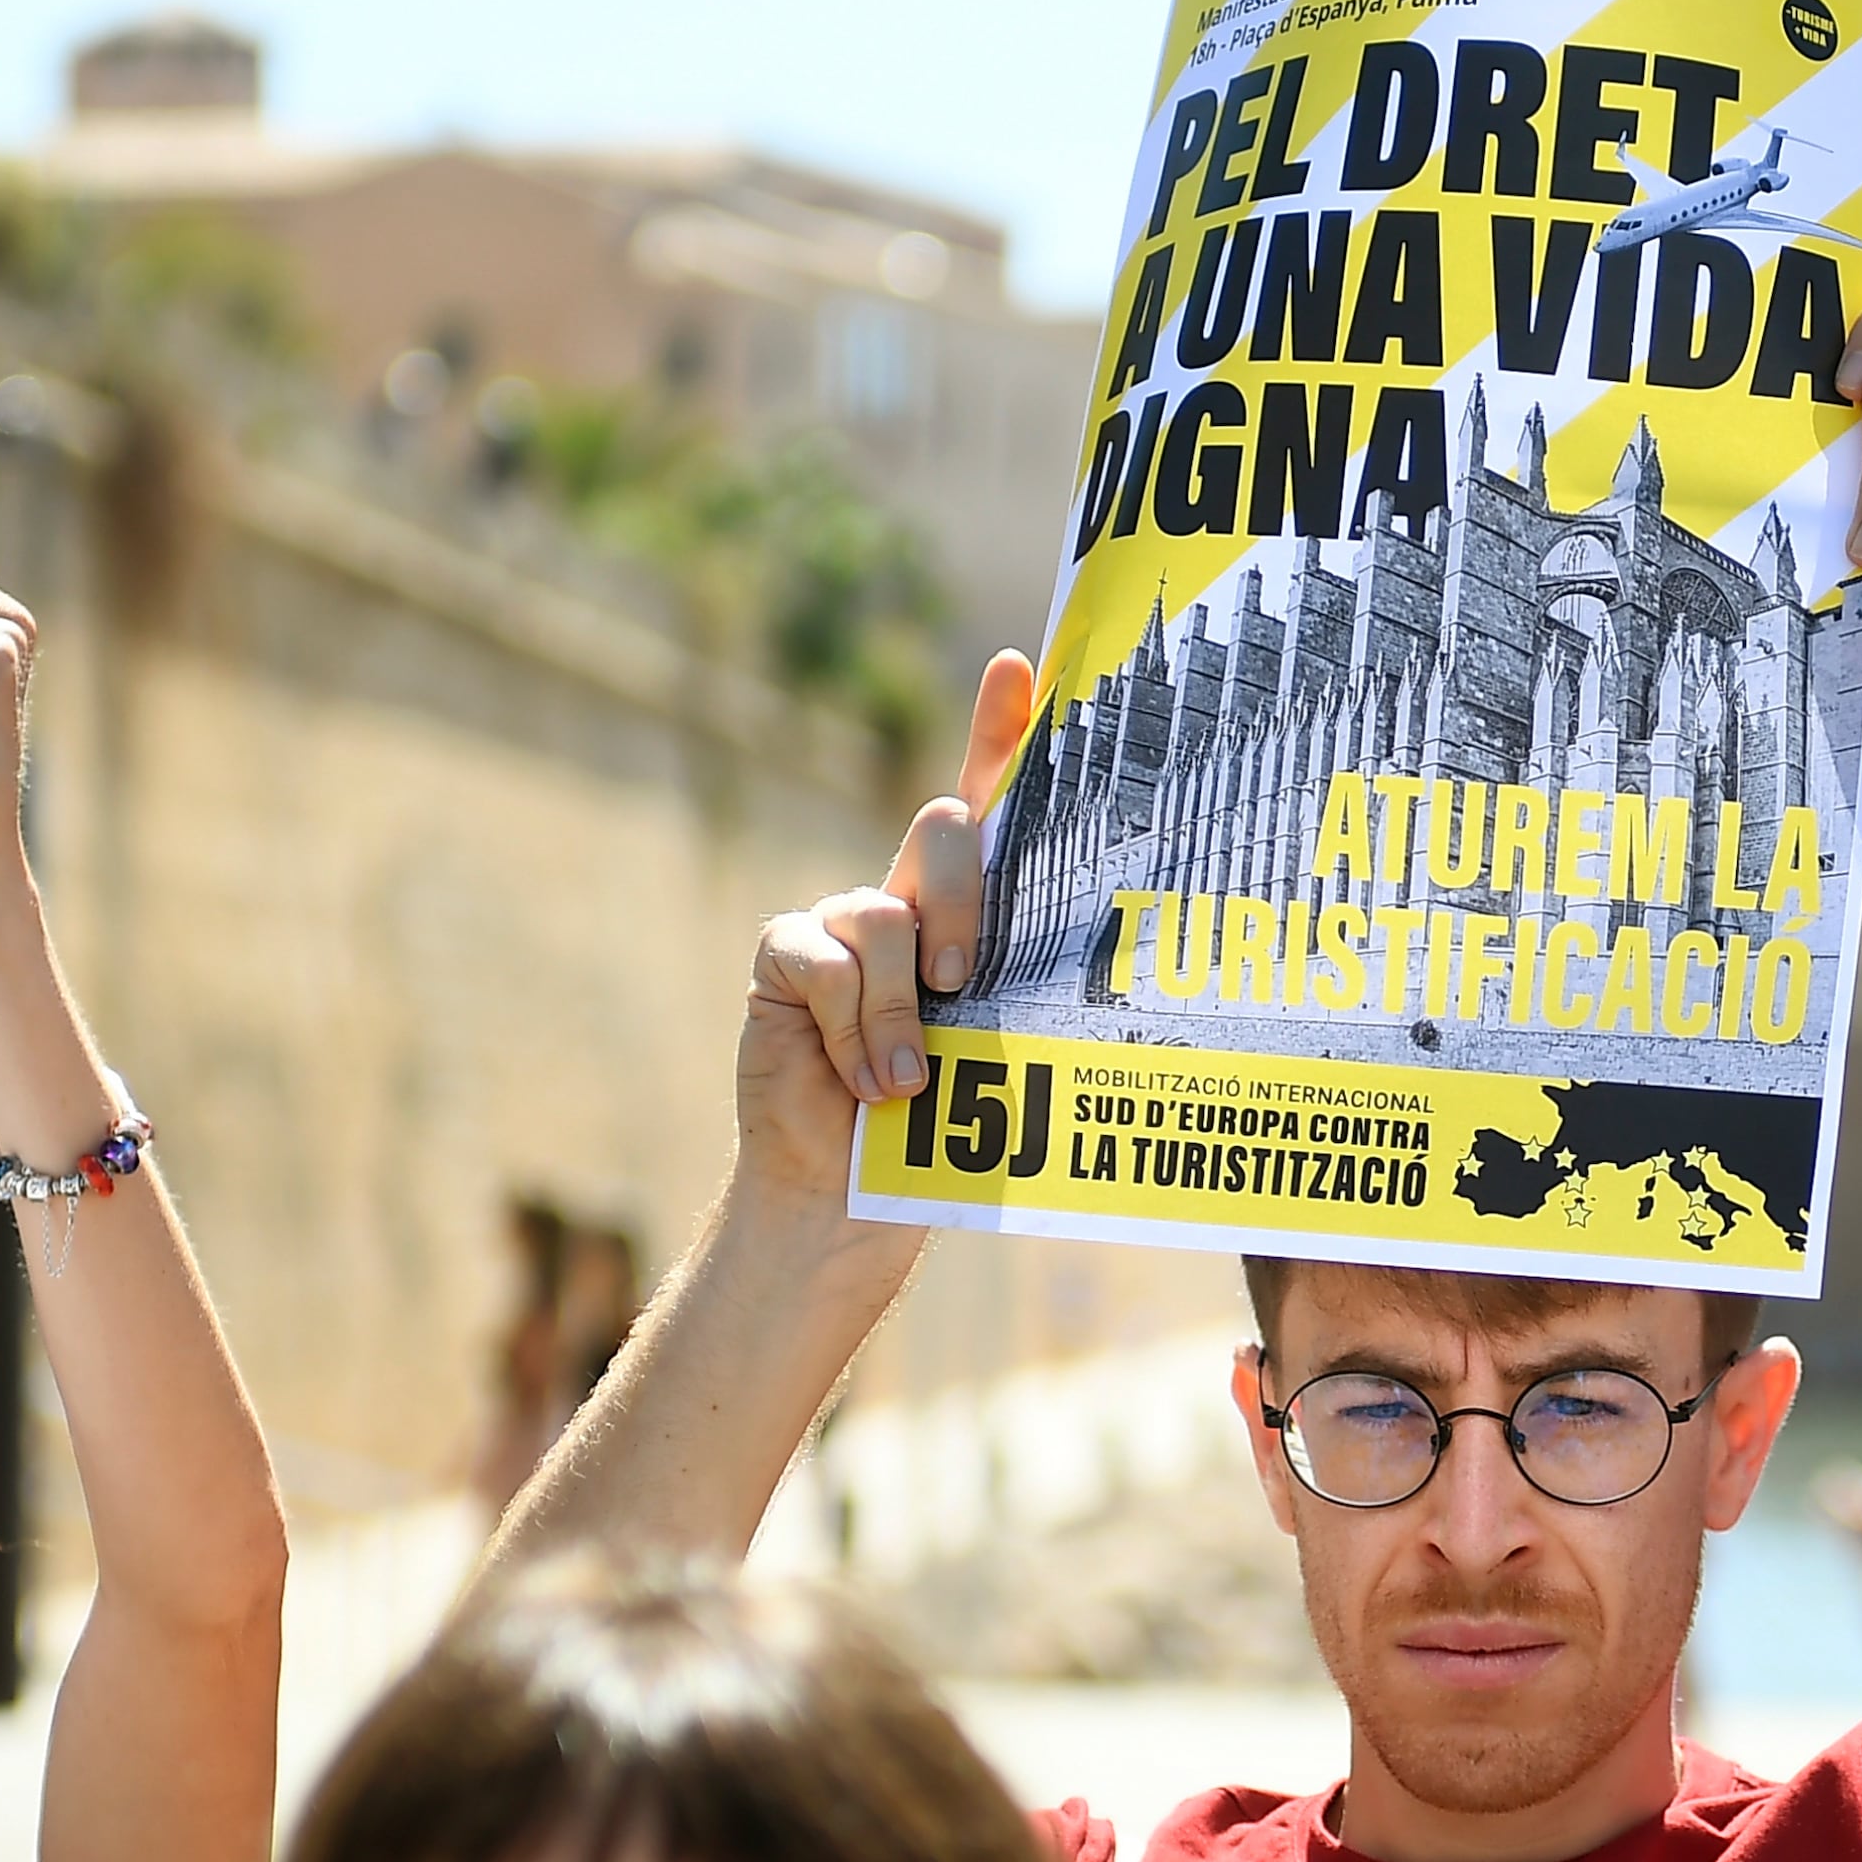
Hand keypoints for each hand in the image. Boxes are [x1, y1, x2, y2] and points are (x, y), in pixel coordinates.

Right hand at [733, 652, 1034, 1212]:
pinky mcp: (787, 954)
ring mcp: (840, 922)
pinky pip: (830, 963)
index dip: (999, 730)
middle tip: (965, 983)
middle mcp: (903, 899)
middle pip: (945, 831)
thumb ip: (1016, 988)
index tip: (1020, 668)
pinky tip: (858, 1077)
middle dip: (965, 902)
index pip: (988, 805)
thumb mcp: (996, 1049)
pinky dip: (854, 1028)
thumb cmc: (940, 1128)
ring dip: (904, 1016)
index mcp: (966, 913)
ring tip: (905, 1086)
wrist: (847, 1192)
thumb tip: (1074, 961)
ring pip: (887, 918)